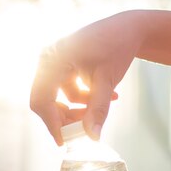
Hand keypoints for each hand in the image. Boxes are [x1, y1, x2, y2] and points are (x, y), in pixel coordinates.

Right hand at [30, 11, 141, 143]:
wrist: (128, 28)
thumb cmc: (118, 47)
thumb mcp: (107, 81)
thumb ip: (98, 110)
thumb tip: (92, 137)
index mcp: (53, 60)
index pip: (42, 99)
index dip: (51, 123)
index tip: (64, 141)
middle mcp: (47, 60)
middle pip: (45, 101)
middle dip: (64, 118)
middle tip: (84, 130)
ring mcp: (52, 62)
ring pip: (55, 98)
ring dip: (75, 109)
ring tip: (100, 108)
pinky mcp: (60, 66)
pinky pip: (63, 91)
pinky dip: (81, 99)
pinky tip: (104, 96)